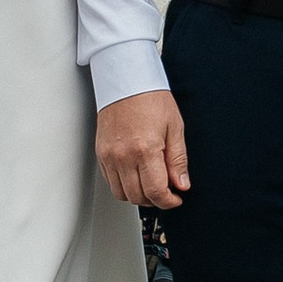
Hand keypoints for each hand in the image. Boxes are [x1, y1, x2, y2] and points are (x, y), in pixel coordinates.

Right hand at [97, 86, 188, 210]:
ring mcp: (109, 155)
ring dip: (138, 196)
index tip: (176, 198)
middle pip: (137, 197)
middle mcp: (123, 156)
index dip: (169, 201)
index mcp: (145, 149)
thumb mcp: (174, 127)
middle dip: (155, 201)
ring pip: (121, 194)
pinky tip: (136, 176)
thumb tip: (182, 184)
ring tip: (151, 185)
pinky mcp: (101, 153)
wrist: (126, 80)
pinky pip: (110, 181)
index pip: (156, 191)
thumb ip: (178, 160)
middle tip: (167, 192)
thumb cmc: (151, 97)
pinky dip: (124, 186)